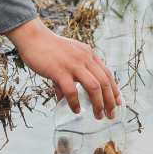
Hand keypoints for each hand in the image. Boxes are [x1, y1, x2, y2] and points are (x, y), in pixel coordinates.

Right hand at [6, 18, 121, 118]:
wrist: (33, 37)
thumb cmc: (49, 48)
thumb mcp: (68, 56)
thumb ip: (72, 74)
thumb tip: (69, 96)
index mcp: (88, 54)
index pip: (107, 73)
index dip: (115, 89)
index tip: (119, 102)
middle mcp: (84, 58)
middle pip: (104, 82)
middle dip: (110, 101)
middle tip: (110, 115)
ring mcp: (73, 64)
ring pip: (93, 87)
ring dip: (98, 104)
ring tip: (98, 115)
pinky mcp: (60, 70)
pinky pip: (72, 91)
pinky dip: (75, 103)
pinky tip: (76, 110)